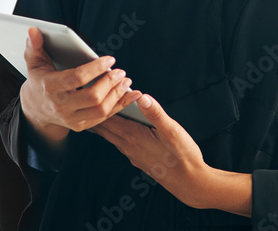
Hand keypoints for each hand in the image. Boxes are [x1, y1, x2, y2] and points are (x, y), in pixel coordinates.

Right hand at [19, 27, 141, 145]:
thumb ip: (34, 46)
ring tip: (126, 81)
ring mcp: (71, 118)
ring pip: (100, 109)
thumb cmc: (38, 80)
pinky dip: (120, 106)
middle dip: (109, 82)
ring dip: (117, 95)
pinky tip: (130, 95)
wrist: (36, 109)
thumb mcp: (33, 63)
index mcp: (50, 88)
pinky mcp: (81, 125)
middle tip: (120, 71)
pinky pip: (104, 117)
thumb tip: (33, 30)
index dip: (95, 68)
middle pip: (92, 97)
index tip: (109, 60)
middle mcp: (61, 106)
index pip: (77, 78)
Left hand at [90, 95, 250, 215]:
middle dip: (96, 113)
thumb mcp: (172, 132)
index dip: (101, 104)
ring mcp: (133, 155)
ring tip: (96, 111)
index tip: (91, 92)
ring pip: (111, 137)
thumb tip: (142, 96)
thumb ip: (156, 114)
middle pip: (105, 128)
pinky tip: (118, 130)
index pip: (109, 118)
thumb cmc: (184, 157)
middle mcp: (129, 146)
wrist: (192, 184)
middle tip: (86, 101)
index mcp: (134, 136)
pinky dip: (115, 133)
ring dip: (105, 124)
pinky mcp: (139, 160)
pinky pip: (121, 143)